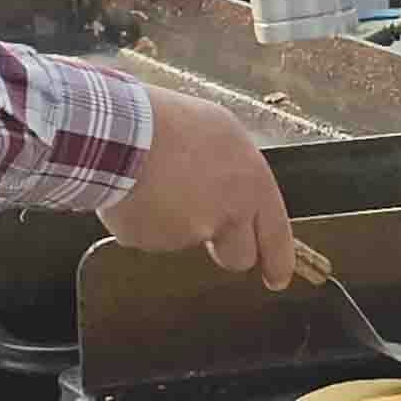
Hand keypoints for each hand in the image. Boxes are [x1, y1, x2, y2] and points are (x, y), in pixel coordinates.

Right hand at [96, 88, 296, 287]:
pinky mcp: (149, 241)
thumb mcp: (224, 134)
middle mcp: (224, 218)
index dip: (278, 263)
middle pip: (237, 256)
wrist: (122, 132)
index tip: (277, 278)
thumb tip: (236, 187)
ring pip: (189, 241)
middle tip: (205, 218)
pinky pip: (151, 235)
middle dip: (226, 247)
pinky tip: (138, 189)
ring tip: (159, 181)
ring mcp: (186, 235)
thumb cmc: (172, 122)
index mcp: (251, 187)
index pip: (276, 238)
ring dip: (179, 223)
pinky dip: (146, 220)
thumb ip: (238, 172)